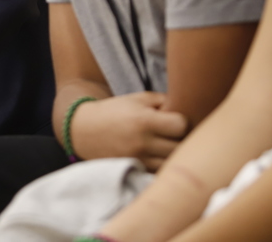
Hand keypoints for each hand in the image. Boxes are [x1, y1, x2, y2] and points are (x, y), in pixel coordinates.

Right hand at [71, 92, 187, 170]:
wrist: (84, 130)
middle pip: (180, 146)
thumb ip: (163, 101)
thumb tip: (188, 107)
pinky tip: (157, 155)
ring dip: (174, 154)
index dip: (181, 121)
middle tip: (174, 133)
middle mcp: (142, 142)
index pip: (181, 125)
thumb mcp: (137, 99)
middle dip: (181, 139)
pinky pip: (160, 171)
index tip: (174, 119)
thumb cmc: (114, 111)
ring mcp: (139, 159)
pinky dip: (163, 164)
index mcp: (144, 120)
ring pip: (172, 162)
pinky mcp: (135, 170)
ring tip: (167, 144)